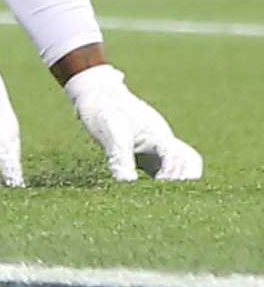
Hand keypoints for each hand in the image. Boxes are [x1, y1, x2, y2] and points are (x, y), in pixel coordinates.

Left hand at [63, 64, 202, 180]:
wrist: (97, 94)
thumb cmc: (104, 109)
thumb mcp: (111, 132)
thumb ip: (120, 157)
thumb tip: (126, 182)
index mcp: (157, 135)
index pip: (180, 157)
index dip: (173, 174)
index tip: (158, 183)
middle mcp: (162, 141)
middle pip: (190, 162)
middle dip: (183, 179)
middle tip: (162, 191)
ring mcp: (156, 147)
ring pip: (180, 165)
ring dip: (174, 179)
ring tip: (154, 192)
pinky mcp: (145, 153)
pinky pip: (163, 168)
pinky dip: (161, 179)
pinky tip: (145, 190)